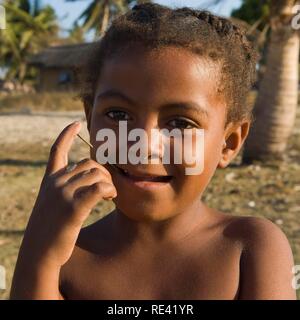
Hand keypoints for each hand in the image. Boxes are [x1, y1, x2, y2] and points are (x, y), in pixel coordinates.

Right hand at [20, 121, 116, 267]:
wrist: (38, 254)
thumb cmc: (50, 230)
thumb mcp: (52, 205)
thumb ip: (65, 190)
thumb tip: (89, 183)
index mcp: (50, 180)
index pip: (57, 150)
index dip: (67, 135)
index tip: (76, 123)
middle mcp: (56, 183)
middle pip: (88, 163)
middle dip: (103, 172)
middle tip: (108, 188)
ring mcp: (63, 194)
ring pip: (96, 174)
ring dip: (109, 182)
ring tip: (110, 195)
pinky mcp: (73, 207)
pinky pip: (98, 188)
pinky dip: (109, 190)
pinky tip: (111, 197)